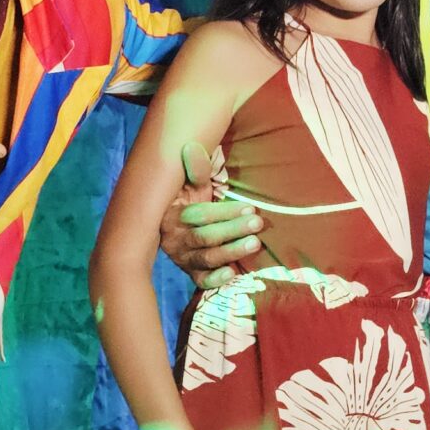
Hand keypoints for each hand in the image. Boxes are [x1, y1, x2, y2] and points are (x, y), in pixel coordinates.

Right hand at [158, 141, 260, 290]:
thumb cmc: (193, 201)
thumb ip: (196, 170)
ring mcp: (183, 259)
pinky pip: (201, 281)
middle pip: (204, 237)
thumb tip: (191, 147)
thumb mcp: (194, 185)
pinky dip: (216, 279)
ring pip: (206, 258)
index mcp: (172, 216)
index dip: (224, 212)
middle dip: (232, 229)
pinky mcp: (193, 273)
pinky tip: (232, 273)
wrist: (182, 227)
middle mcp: (174, 240)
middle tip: (257, 222)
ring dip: (231, 251)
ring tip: (255, 243)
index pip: (198, 216)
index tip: (249, 207)